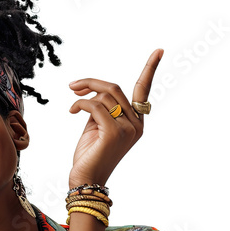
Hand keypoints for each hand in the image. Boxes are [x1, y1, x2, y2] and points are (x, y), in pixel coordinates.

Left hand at [67, 49, 162, 188]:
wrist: (85, 179)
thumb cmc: (90, 154)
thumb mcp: (97, 126)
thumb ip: (101, 107)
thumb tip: (95, 89)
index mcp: (136, 122)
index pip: (143, 90)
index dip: (150, 69)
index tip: (159, 50)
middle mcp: (136, 125)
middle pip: (115, 88)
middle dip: (92, 82)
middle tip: (73, 85)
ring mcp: (127, 129)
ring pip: (104, 96)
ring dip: (83, 95)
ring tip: (71, 105)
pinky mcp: (113, 133)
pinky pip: (95, 106)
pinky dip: (80, 103)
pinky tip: (72, 111)